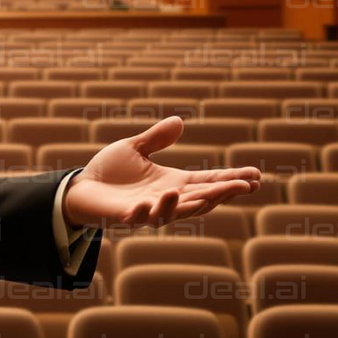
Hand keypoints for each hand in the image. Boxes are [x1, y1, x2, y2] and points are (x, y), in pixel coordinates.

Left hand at [61, 115, 260, 229]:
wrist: (80, 189)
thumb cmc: (109, 172)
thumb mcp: (134, 149)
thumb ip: (156, 139)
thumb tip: (179, 121)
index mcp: (174, 183)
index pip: (209, 182)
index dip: (231, 180)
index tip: (257, 176)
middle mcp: (166, 199)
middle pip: (202, 199)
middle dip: (223, 194)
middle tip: (245, 186)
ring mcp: (148, 210)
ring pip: (176, 212)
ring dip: (190, 204)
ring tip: (205, 192)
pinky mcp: (126, 216)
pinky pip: (141, 217)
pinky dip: (150, 210)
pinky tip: (158, 199)